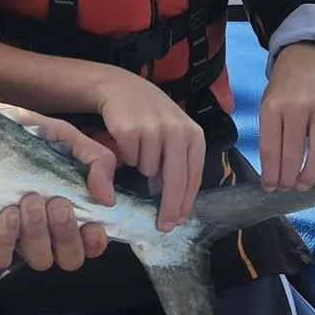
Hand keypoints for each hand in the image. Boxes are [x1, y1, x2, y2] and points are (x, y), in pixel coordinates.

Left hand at [0, 111, 116, 273]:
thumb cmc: (32, 135)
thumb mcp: (69, 138)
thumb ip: (98, 162)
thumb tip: (108, 198)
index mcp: (70, 212)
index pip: (91, 247)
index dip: (94, 243)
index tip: (91, 223)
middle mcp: (48, 231)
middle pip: (69, 259)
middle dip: (66, 233)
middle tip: (57, 203)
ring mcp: (19, 238)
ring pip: (40, 259)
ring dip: (39, 232)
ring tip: (31, 199)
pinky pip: (1, 257)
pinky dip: (7, 239)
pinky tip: (8, 213)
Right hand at [91, 71, 206, 230]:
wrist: (121, 88)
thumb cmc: (150, 116)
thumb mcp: (173, 134)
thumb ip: (178, 163)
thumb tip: (172, 201)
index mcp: (194, 135)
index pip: (193, 177)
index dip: (185, 203)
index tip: (177, 222)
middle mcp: (177, 131)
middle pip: (176, 180)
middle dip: (169, 206)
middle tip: (163, 226)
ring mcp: (153, 129)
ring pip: (148, 172)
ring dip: (142, 169)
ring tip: (140, 149)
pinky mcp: (129, 129)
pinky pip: (129, 160)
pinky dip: (127, 157)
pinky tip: (128, 142)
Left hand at [259, 43, 314, 190]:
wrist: (306, 60)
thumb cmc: (283, 90)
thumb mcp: (267, 105)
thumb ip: (270, 134)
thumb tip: (273, 171)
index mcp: (272, 107)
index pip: (270, 147)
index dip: (270, 172)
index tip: (270, 187)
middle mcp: (296, 107)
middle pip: (292, 151)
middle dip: (288, 176)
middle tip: (287, 189)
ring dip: (310, 172)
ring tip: (303, 185)